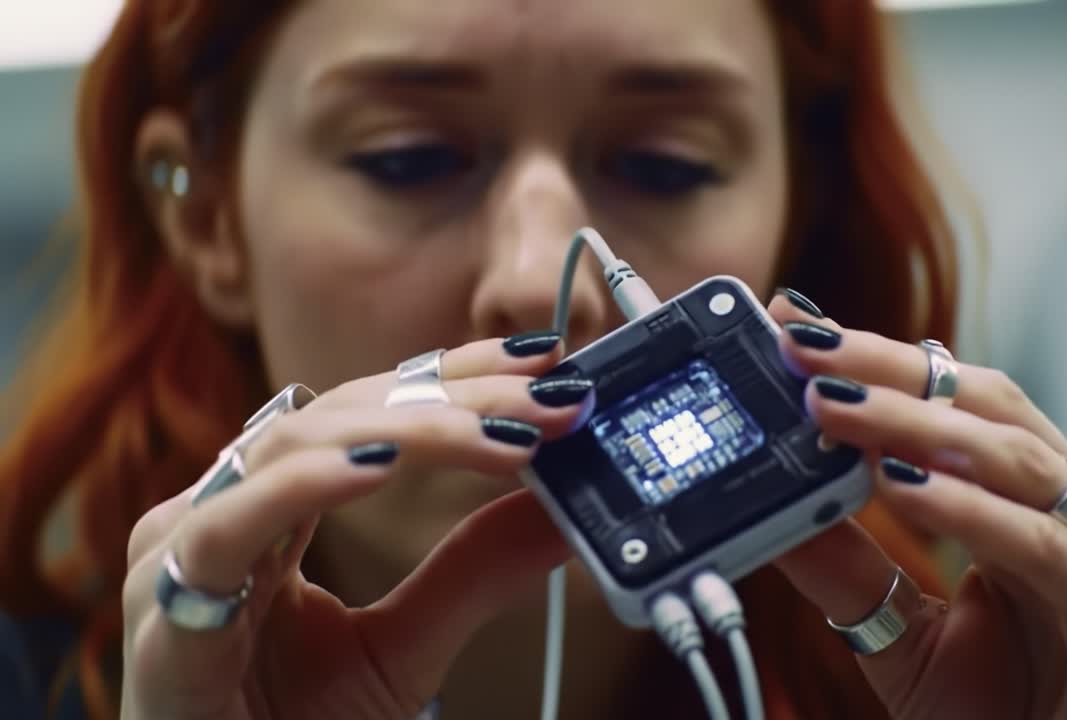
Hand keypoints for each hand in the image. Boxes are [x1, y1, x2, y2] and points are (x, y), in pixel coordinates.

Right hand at [120, 335, 589, 719]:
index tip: (541, 358)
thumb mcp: (406, 645)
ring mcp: (184, 551)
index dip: (454, 374)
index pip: (371, 409)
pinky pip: (227, 526)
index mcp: (274, 504)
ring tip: (499, 433)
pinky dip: (303, 485)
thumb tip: (560, 515)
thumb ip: (473, 574)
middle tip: (549, 397)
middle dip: (456, 397)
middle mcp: (226, 508)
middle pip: (344, 413)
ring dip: (409, 429)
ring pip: (294, 445)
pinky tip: (378, 467)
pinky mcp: (163, 609)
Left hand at [766, 292, 1066, 719]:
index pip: (957, 403)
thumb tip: (777, 506)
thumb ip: (849, 570)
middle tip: (806, 349)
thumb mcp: (903, 633)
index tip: (800, 330)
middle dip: (891, 371)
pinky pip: (1049, 552)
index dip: (881, 360)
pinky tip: (905, 488)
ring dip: (919, 427)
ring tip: (835, 406)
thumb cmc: (1004, 715)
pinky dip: (974, 514)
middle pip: (989, 408)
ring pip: (1019, 461)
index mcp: (1033, 501)